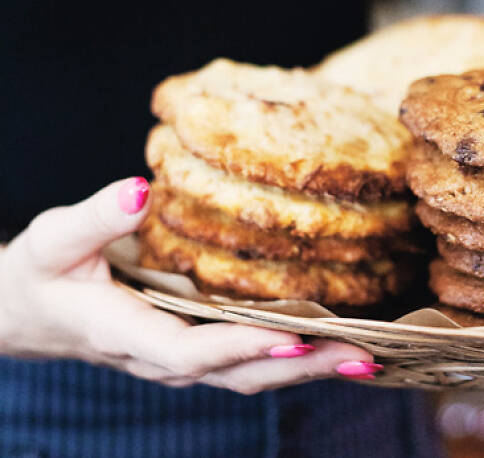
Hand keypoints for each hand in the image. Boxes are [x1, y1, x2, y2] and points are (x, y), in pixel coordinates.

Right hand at [0, 178, 381, 393]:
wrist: (30, 314)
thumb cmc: (42, 274)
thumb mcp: (53, 239)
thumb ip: (95, 218)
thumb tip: (140, 189)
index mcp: (126, 333)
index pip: (190, 351)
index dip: (241, 347)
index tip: (294, 338)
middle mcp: (162, 359)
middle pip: (239, 375)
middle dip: (302, 368)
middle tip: (365, 358)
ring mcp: (183, 361)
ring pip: (251, 376)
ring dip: (309, 369)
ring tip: (367, 359)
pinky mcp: (196, 351)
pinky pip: (249, 364)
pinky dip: (292, 359)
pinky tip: (333, 346)